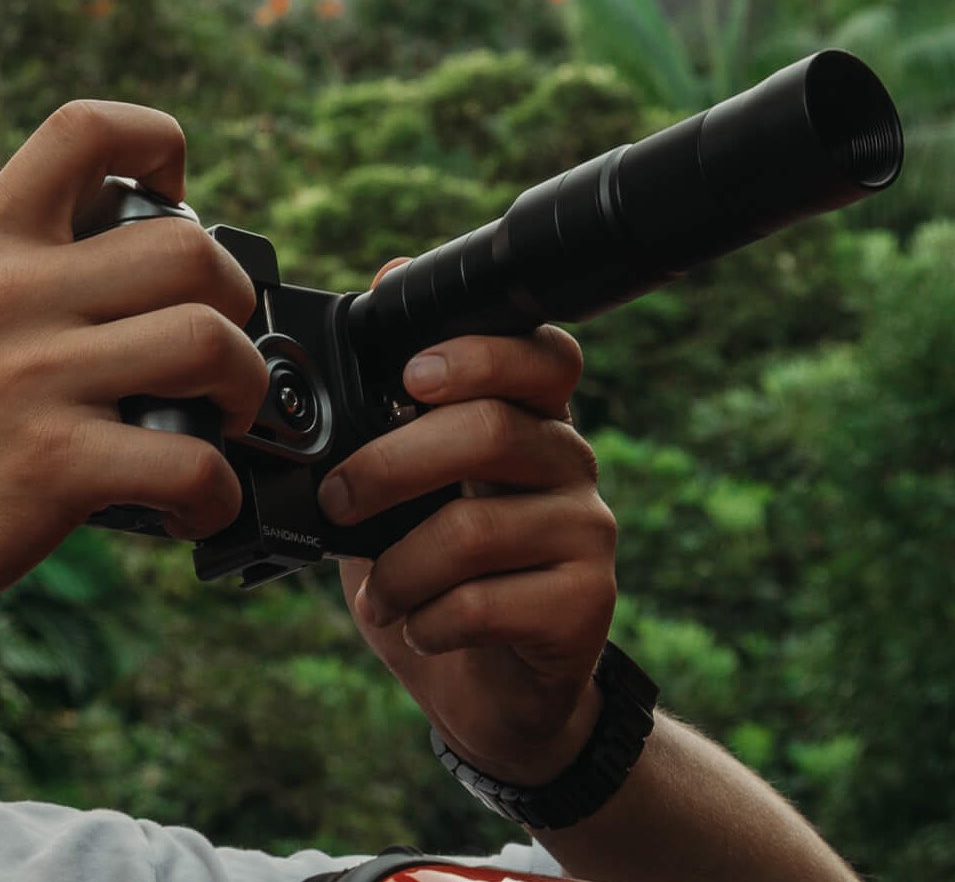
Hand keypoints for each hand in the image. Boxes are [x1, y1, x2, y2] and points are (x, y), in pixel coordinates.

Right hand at [0, 101, 264, 587]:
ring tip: (216, 417)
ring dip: (241, 387)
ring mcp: (30, 376)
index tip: (175, 195)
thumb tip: (138, 233)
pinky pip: (193, 463)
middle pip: (188, 251)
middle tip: (214, 348)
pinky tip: (194, 504)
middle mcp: (7, 291)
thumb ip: (37, 270)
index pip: (82, 132)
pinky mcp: (52, 463)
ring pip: (207, 341)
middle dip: (235, 300)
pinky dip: (218, 493)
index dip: (153, 141)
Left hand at [329, 259, 617, 784]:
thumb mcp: (398, 499)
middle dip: (390, 465)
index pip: (545, 357)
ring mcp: (587, 533)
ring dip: (399, 570)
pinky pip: (485, 603)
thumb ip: (386, 415)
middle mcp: (571, 466)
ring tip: (380, 596)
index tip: (411, 377)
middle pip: (492, 431)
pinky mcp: (585, 604)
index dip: (483, 354)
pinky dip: (428, 623)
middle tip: (340, 500)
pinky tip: (423, 629)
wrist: (493, 696)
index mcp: (531, 423)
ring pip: (475, 528)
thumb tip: (378, 284)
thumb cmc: (440, 582)